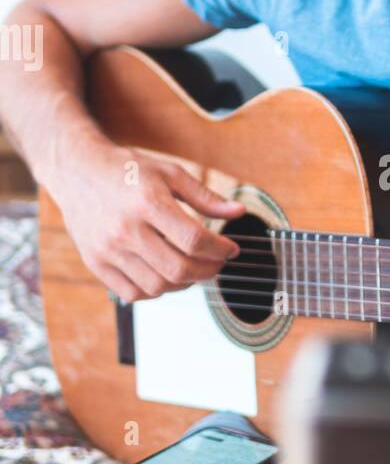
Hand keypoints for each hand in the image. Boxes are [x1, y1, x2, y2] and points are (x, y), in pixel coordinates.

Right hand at [52, 140, 244, 301]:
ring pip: (158, 286)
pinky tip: (165, 276)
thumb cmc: (127, 170)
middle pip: (178, 268)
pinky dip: (156, 291)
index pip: (194, 240)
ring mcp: (108, 249)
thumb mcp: (169, 172)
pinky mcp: (95, 262)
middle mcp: (125, 229)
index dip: (220, 249)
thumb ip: (205, 196)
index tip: (231, 249)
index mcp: (147, 202)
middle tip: (217, 263)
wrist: (76, 171)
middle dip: (208, 270)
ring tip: (193, 269)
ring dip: (184, 283)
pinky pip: (132, 293)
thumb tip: (238, 213)